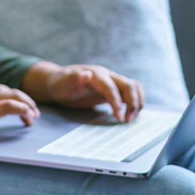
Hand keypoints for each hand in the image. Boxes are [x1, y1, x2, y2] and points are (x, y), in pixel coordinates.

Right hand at [0, 83, 39, 143]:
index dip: (11, 98)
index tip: (17, 106)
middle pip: (9, 90)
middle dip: (24, 100)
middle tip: (32, 112)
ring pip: (14, 95)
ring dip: (27, 105)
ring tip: (33, 116)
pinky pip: (12, 106)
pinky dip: (23, 110)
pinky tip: (28, 117)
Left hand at [29, 62, 143, 122]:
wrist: (58, 82)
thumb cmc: (59, 84)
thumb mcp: (62, 83)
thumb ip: (73, 79)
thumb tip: (86, 74)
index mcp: (95, 74)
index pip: (111, 87)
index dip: (117, 102)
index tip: (119, 117)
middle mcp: (106, 75)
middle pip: (128, 85)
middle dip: (132, 103)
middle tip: (128, 121)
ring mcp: (111, 81)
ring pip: (133, 87)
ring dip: (137, 102)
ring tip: (131, 118)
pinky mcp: (113, 89)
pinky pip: (130, 92)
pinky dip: (134, 102)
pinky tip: (131, 114)